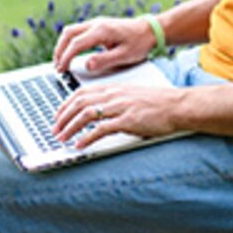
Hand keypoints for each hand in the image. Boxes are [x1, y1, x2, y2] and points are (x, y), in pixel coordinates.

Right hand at [52, 16, 156, 74]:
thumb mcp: (125, 55)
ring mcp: (96, 23)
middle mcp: (96, 24)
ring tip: (60, 61)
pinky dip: (70, 42)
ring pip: (71, 30)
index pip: (76, 43)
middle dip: (59, 50)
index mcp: (102, 31)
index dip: (66, 57)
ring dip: (63, 45)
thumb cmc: (140, 43)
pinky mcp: (98, 25)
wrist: (150, 30)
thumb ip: (105, 60)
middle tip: (57, 67)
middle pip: (68, 34)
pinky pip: (77, 31)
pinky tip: (70, 52)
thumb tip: (87, 65)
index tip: (61, 69)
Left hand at [52, 83, 184, 149]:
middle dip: (63, 117)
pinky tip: (80, 145)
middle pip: (79, 103)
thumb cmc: (158, 103)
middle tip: (55, 129)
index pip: (81, 92)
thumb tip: (100, 113)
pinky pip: (101, 129)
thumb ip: (115, 101)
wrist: (177, 105)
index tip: (58, 115)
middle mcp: (113, 95)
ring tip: (62, 138)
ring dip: (70, 127)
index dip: (66, 104)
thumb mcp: (131, 96)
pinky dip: (87, 137)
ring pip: (86, 114)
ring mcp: (120, 107)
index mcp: (113, 88)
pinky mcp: (127, 121)